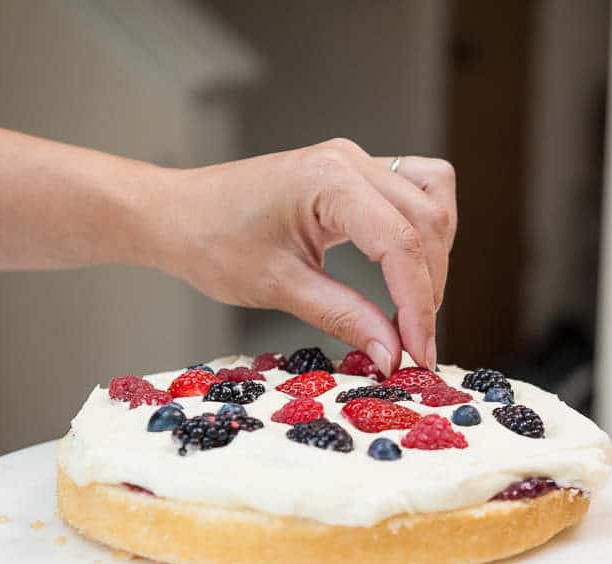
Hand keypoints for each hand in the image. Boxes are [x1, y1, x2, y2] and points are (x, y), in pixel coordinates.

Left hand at [144, 138, 456, 375]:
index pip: (401, 242)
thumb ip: (344, 317)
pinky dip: (423, 232)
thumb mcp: (279, 288)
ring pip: (433, 200)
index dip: (418, 304)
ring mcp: (355, 162)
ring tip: (414, 308)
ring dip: (435, 257)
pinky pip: (415, 192)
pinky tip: (408, 268)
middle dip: (429, 288)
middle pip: (427, 221)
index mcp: (329, 180)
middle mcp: (350, 161)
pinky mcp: (354, 174)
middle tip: (414, 345)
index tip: (419, 354)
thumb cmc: (212, 242)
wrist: (176, 214)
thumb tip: (393, 354)